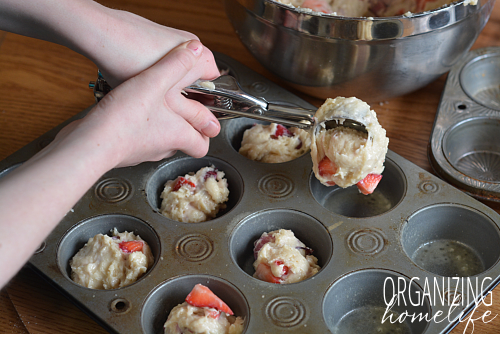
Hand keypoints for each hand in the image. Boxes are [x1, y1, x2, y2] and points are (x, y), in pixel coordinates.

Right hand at [53, 40, 220, 167]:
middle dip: (185, 127)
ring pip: (161, 141)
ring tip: (156, 107)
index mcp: (178, 134)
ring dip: (161, 126)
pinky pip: (139, 140)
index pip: (203, 145)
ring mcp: (143, 152)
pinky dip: (140, 128)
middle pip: (183, 142)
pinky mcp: (124, 151)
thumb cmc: (123, 119)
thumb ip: (175, 65)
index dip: (206, 134)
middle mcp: (163, 148)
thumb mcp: (153, 82)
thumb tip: (193, 50)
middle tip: (183, 111)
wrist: (89, 143)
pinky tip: (130, 113)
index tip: (206, 122)